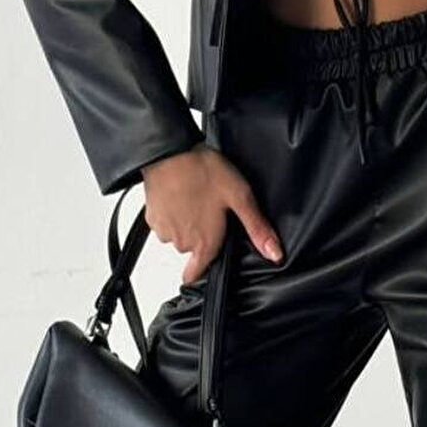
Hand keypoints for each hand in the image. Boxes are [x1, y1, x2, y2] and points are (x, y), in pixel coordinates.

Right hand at [141, 147, 283, 285]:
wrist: (169, 152)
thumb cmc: (202, 171)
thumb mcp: (240, 197)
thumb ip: (257, 228)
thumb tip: (274, 253)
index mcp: (204, 243)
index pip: (196, 275)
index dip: (204, 271)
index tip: (211, 261)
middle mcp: (182, 242)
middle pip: (192, 249)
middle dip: (202, 234)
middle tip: (212, 211)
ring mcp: (164, 230)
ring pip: (178, 234)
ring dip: (186, 223)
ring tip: (197, 198)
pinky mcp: (151, 217)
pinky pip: (164, 222)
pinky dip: (172, 212)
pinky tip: (182, 195)